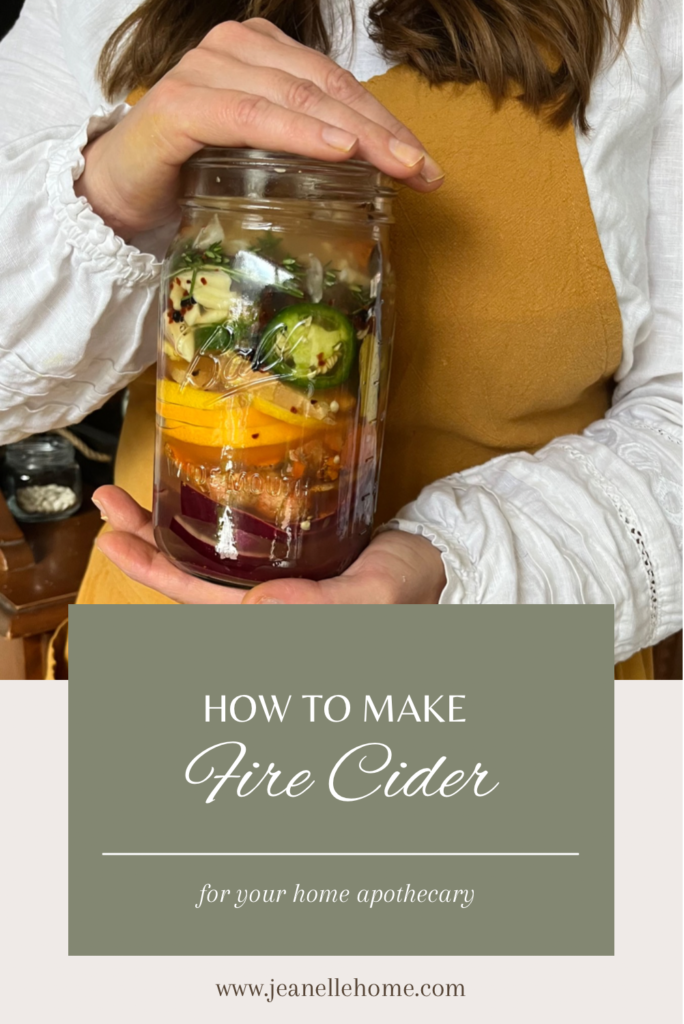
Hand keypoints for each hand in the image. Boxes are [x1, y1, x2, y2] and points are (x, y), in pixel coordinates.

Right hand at [76, 18, 443, 238]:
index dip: (386, 122)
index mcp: (261, 55)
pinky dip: (297, 134)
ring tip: (397, 165)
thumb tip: (374, 169)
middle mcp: (236, 50)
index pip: (337, 84)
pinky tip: (337, 151)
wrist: (120, 193)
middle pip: (327, 88)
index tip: (425, 166)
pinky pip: (251, 117)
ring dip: (355, 134)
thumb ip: (304, 146)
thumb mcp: (262, 156)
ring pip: (298, 98)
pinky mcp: (183, 106)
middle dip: (383, 132)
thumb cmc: (193, 173)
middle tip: (423, 170)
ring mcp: (207, 71)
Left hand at [92, 486, 445, 604]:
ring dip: (161, 527)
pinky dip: (200, 518)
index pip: (195, 598)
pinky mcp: (284, 554)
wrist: (440, 564)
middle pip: (186, 575)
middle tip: (109, 504)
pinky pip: (230, 540)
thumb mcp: (372, 598)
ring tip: (127, 497)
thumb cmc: (411, 586)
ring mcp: (272, 578)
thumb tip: (257, 606)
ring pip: (201, 556)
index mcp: (276, 618)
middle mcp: (264, 602)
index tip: (113, 540)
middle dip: (141, 542)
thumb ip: (320, 610)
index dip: (150, 571)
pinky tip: (185, 495)